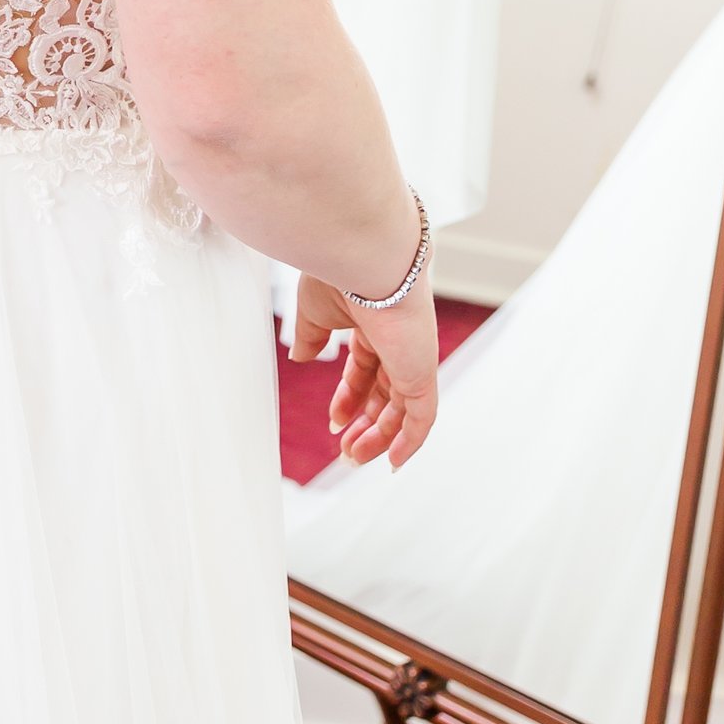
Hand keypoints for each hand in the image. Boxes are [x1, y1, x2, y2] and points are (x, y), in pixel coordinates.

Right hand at [292, 271, 440, 470]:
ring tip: (353, 457)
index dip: (349, 399)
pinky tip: (391, 462)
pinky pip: (421, 418)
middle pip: (386, 395)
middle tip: (346, 449)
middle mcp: (397, 345)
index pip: (365, 372)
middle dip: (366, 425)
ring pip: (402, 412)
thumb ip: (310, 338)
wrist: (366, 260)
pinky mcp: (422, 374)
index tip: (334, 420)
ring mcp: (412, 360)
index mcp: (373, 327)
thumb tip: (302, 357)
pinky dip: (409, 442)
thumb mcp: (314, 312)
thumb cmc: (339, 275)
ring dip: (379, 438)